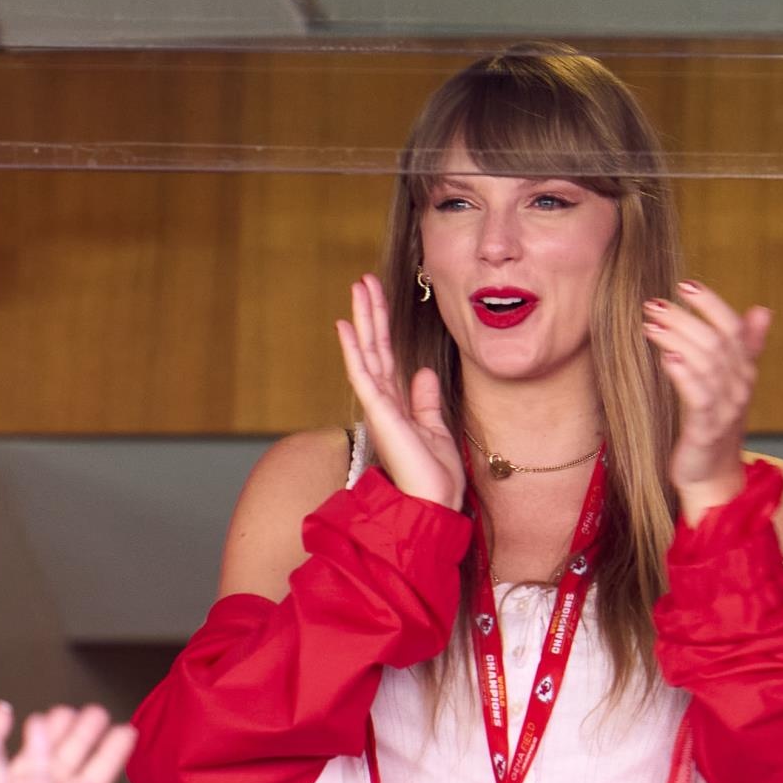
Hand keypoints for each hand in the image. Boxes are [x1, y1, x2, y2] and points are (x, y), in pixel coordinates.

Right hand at [337, 274, 465, 508]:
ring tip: (358, 288)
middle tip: (364, 281)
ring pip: (367, 353)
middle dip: (370, 313)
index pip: (388, 357)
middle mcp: (384, 402)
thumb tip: (422, 371)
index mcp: (398, 405)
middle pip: (375, 348)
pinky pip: (363, 374)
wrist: (434, 502)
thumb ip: (425, 400)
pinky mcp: (379, 413)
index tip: (378, 299)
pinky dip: (353, 349)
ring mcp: (379, 407)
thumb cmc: (434, 475)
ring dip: (362, 319)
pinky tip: (346, 326)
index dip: (382, 327)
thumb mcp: (436, 428)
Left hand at [643, 280, 769, 520]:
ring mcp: (726, 408)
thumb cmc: (713, 425)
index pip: (734, 328)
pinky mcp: (707, 429)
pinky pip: (699, 395)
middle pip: (717, 341)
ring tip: (649, 325)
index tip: (685, 284)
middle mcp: (740, 386)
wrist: (711, 476)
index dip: (711, 304)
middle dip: (685, 318)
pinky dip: (684, 373)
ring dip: (676, 339)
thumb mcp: (729, 384)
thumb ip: (743, 348)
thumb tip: (762, 309)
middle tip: (653, 304)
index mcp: (745, 372)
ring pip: (707, 363)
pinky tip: (667, 356)